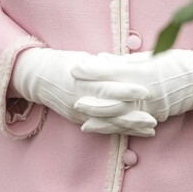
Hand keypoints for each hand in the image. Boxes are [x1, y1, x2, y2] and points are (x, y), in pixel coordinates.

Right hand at [10, 48, 157, 136]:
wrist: (38, 77)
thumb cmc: (66, 62)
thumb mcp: (86, 59)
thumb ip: (109, 63)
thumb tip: (133, 60)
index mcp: (83, 81)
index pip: (107, 87)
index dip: (126, 91)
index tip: (145, 91)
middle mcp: (81, 99)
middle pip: (109, 111)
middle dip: (132, 117)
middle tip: (154, 119)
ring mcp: (79, 112)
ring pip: (108, 123)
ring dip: (130, 127)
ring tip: (152, 129)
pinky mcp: (78, 119)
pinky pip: (101, 128)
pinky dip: (119, 130)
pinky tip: (137, 132)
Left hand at [72, 46, 192, 124]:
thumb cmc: (180, 62)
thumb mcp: (154, 56)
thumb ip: (127, 61)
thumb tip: (103, 60)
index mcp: (143, 72)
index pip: (110, 71)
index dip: (91, 70)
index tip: (74, 68)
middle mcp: (143, 91)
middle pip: (111, 97)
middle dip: (90, 98)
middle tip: (71, 98)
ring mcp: (149, 106)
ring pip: (119, 114)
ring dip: (99, 118)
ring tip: (81, 119)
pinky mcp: (155, 115)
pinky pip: (132, 122)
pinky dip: (117, 126)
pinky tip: (105, 128)